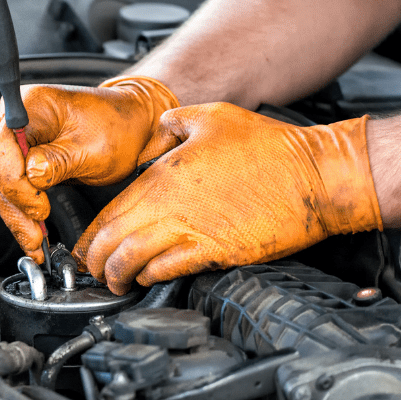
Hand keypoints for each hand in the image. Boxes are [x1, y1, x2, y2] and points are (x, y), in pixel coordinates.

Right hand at [0, 76, 178, 262]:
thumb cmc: (117, 127)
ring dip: (15, 215)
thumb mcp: (93, 147)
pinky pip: (12, 188)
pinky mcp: (21, 159)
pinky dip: (21, 212)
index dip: (15, 182)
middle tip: (34, 236)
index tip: (38, 207)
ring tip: (33, 242)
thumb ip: (58, 161)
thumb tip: (31, 176)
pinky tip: (31, 232)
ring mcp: (16, 140)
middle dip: (14, 206)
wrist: (130, 126)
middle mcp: (15, 119)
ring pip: (0, 184)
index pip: (2, 147)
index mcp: (30, 104)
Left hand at [72, 103, 383, 293]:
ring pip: (133, 260)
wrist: (315, 176)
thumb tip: (158, 128)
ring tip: (114, 282)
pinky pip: (169, 270)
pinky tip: (147, 279)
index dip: (91, 235)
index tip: (85, 247)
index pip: (109, 211)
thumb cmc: (270, 147)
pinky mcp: (216, 251)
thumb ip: (174, 123)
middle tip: (92, 271)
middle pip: (113, 240)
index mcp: (163, 175)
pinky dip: (150, 277)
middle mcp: (170, 205)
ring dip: (117, 275)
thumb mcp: (212, 116)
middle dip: (95, 261)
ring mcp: (192, 230)